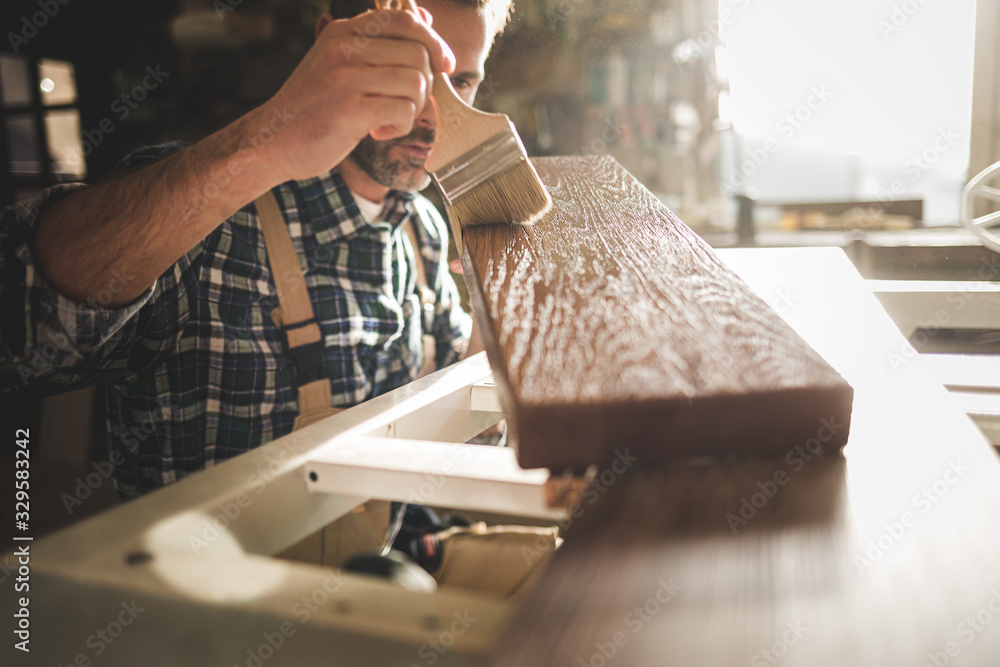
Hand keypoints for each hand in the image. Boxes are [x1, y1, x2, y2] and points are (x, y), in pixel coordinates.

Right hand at [254, 8, 453, 182]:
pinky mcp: (349, 109)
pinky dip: (399, 127)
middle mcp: (343, 47)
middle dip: (424, 86)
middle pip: (419, 55)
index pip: (406, 21)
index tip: (443, 66)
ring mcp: (344, 76)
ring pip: (416, 83)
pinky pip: (404, 111)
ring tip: (386, 119)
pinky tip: (376, 132)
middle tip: (403, 104)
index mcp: (342, 32)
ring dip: (411, 109)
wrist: (272, 141)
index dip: (434, 43)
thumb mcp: (340, 65)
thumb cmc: (313, 107)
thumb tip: (427, 23)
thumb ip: (379, 45)